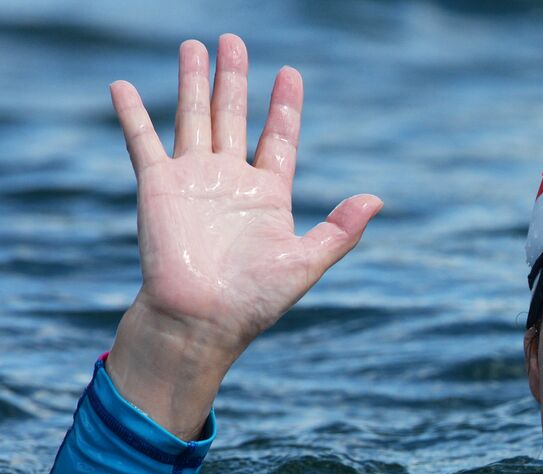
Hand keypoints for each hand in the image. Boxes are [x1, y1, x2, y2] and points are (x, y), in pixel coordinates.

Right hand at [105, 34, 380, 438]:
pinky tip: (122, 84)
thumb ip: (341, 230)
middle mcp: (231, 181)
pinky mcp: (158, 187)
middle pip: (233, 116)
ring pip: (194, 118)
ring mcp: (194, 180)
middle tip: (234, 40)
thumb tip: (377, 198)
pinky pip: (142, 141)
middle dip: (234, 78)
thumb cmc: (255, 300)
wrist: (202, 321)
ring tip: (195, 45)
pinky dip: (132, 113)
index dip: (284, 106)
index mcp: (268, 195)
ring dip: (193, 82)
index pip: (279, 139)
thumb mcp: (306, 262)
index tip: (289, 74)